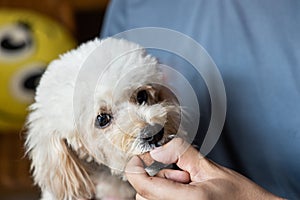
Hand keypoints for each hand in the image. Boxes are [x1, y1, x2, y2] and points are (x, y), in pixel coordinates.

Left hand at [125, 138, 283, 199]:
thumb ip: (181, 153)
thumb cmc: (239, 196)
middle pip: (143, 193)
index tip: (138, 158)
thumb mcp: (210, 167)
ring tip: (188, 184)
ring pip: (150, 199)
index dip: (134, 168)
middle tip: (182, 173)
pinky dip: (166, 194)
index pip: (143, 185)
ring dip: (163, 187)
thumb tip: (157, 149)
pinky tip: (185, 192)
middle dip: (157, 177)